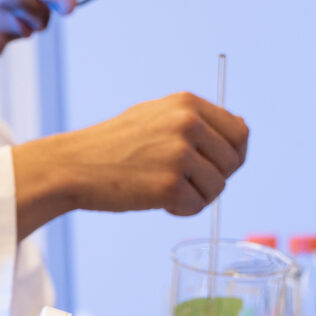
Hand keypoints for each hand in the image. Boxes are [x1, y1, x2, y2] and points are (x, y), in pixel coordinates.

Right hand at [12, 92, 249, 237]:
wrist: (73, 166)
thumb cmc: (114, 146)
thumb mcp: (157, 117)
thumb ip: (198, 121)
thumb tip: (242, 128)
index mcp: (187, 104)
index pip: (239, 132)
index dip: (231, 155)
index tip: (211, 166)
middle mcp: (187, 124)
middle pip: (233, 162)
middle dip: (214, 177)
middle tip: (184, 181)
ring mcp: (179, 154)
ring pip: (217, 187)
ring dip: (196, 196)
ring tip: (165, 190)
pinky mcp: (169, 185)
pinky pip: (196, 207)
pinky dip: (180, 211)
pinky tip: (157, 202)